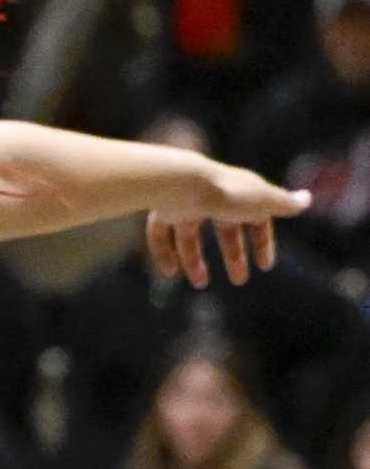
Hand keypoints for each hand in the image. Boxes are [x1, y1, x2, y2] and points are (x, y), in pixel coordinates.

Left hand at [146, 163, 310, 287]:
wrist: (185, 185)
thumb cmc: (228, 194)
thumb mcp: (263, 201)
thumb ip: (283, 203)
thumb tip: (307, 200)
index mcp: (240, 193)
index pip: (255, 218)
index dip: (262, 241)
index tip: (265, 265)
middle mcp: (212, 197)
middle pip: (224, 228)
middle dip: (233, 254)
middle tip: (239, 280)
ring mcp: (186, 202)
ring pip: (190, 234)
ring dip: (195, 260)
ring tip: (200, 283)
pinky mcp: (162, 209)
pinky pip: (160, 234)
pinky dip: (164, 253)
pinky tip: (171, 272)